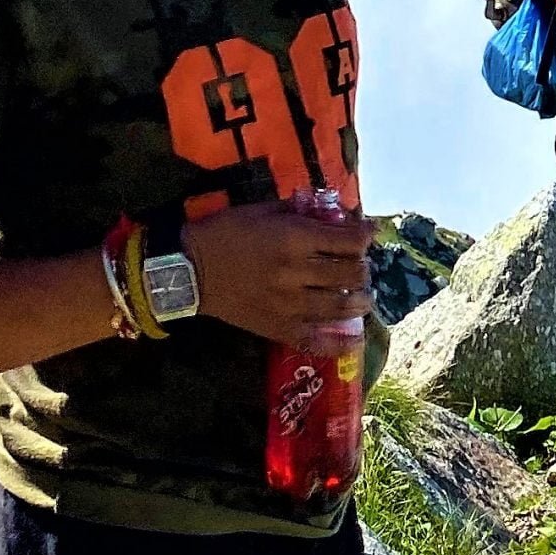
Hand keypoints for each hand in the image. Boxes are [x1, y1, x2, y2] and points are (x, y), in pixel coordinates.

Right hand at [183, 198, 375, 344]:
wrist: (188, 271)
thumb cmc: (224, 234)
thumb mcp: (261, 211)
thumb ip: (300, 211)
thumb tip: (333, 213)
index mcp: (294, 239)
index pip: (349, 241)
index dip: (366, 236)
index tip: (368, 233)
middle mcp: (297, 273)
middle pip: (352, 274)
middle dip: (363, 267)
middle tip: (358, 264)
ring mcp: (289, 305)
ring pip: (342, 306)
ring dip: (360, 300)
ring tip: (362, 296)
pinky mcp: (278, 328)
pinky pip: (315, 341)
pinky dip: (339, 344)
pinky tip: (354, 340)